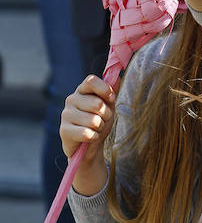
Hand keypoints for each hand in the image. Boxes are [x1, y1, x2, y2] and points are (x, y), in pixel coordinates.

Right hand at [60, 75, 115, 194]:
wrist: (90, 146)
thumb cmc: (100, 122)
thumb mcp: (109, 105)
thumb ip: (112, 91)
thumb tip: (118, 76)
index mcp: (82, 90)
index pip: (91, 81)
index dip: (105, 90)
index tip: (111, 99)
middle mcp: (71, 99)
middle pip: (97, 104)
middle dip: (106, 115)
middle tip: (102, 120)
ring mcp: (65, 115)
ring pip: (94, 121)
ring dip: (100, 128)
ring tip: (95, 129)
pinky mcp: (64, 130)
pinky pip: (87, 133)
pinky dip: (94, 137)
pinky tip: (90, 137)